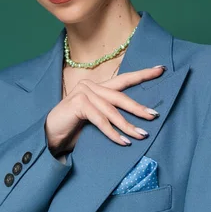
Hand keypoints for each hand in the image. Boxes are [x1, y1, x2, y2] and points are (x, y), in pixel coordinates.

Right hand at [44, 66, 165, 155]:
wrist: (49, 138)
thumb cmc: (74, 130)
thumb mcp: (97, 121)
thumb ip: (112, 116)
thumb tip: (141, 122)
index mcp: (97, 88)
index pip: (124, 79)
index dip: (142, 75)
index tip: (161, 70)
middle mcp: (90, 86)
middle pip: (120, 96)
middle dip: (139, 107)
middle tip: (154, 115)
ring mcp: (83, 93)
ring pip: (112, 110)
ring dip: (128, 125)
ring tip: (141, 135)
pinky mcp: (78, 103)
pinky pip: (100, 120)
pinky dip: (113, 132)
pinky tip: (123, 141)